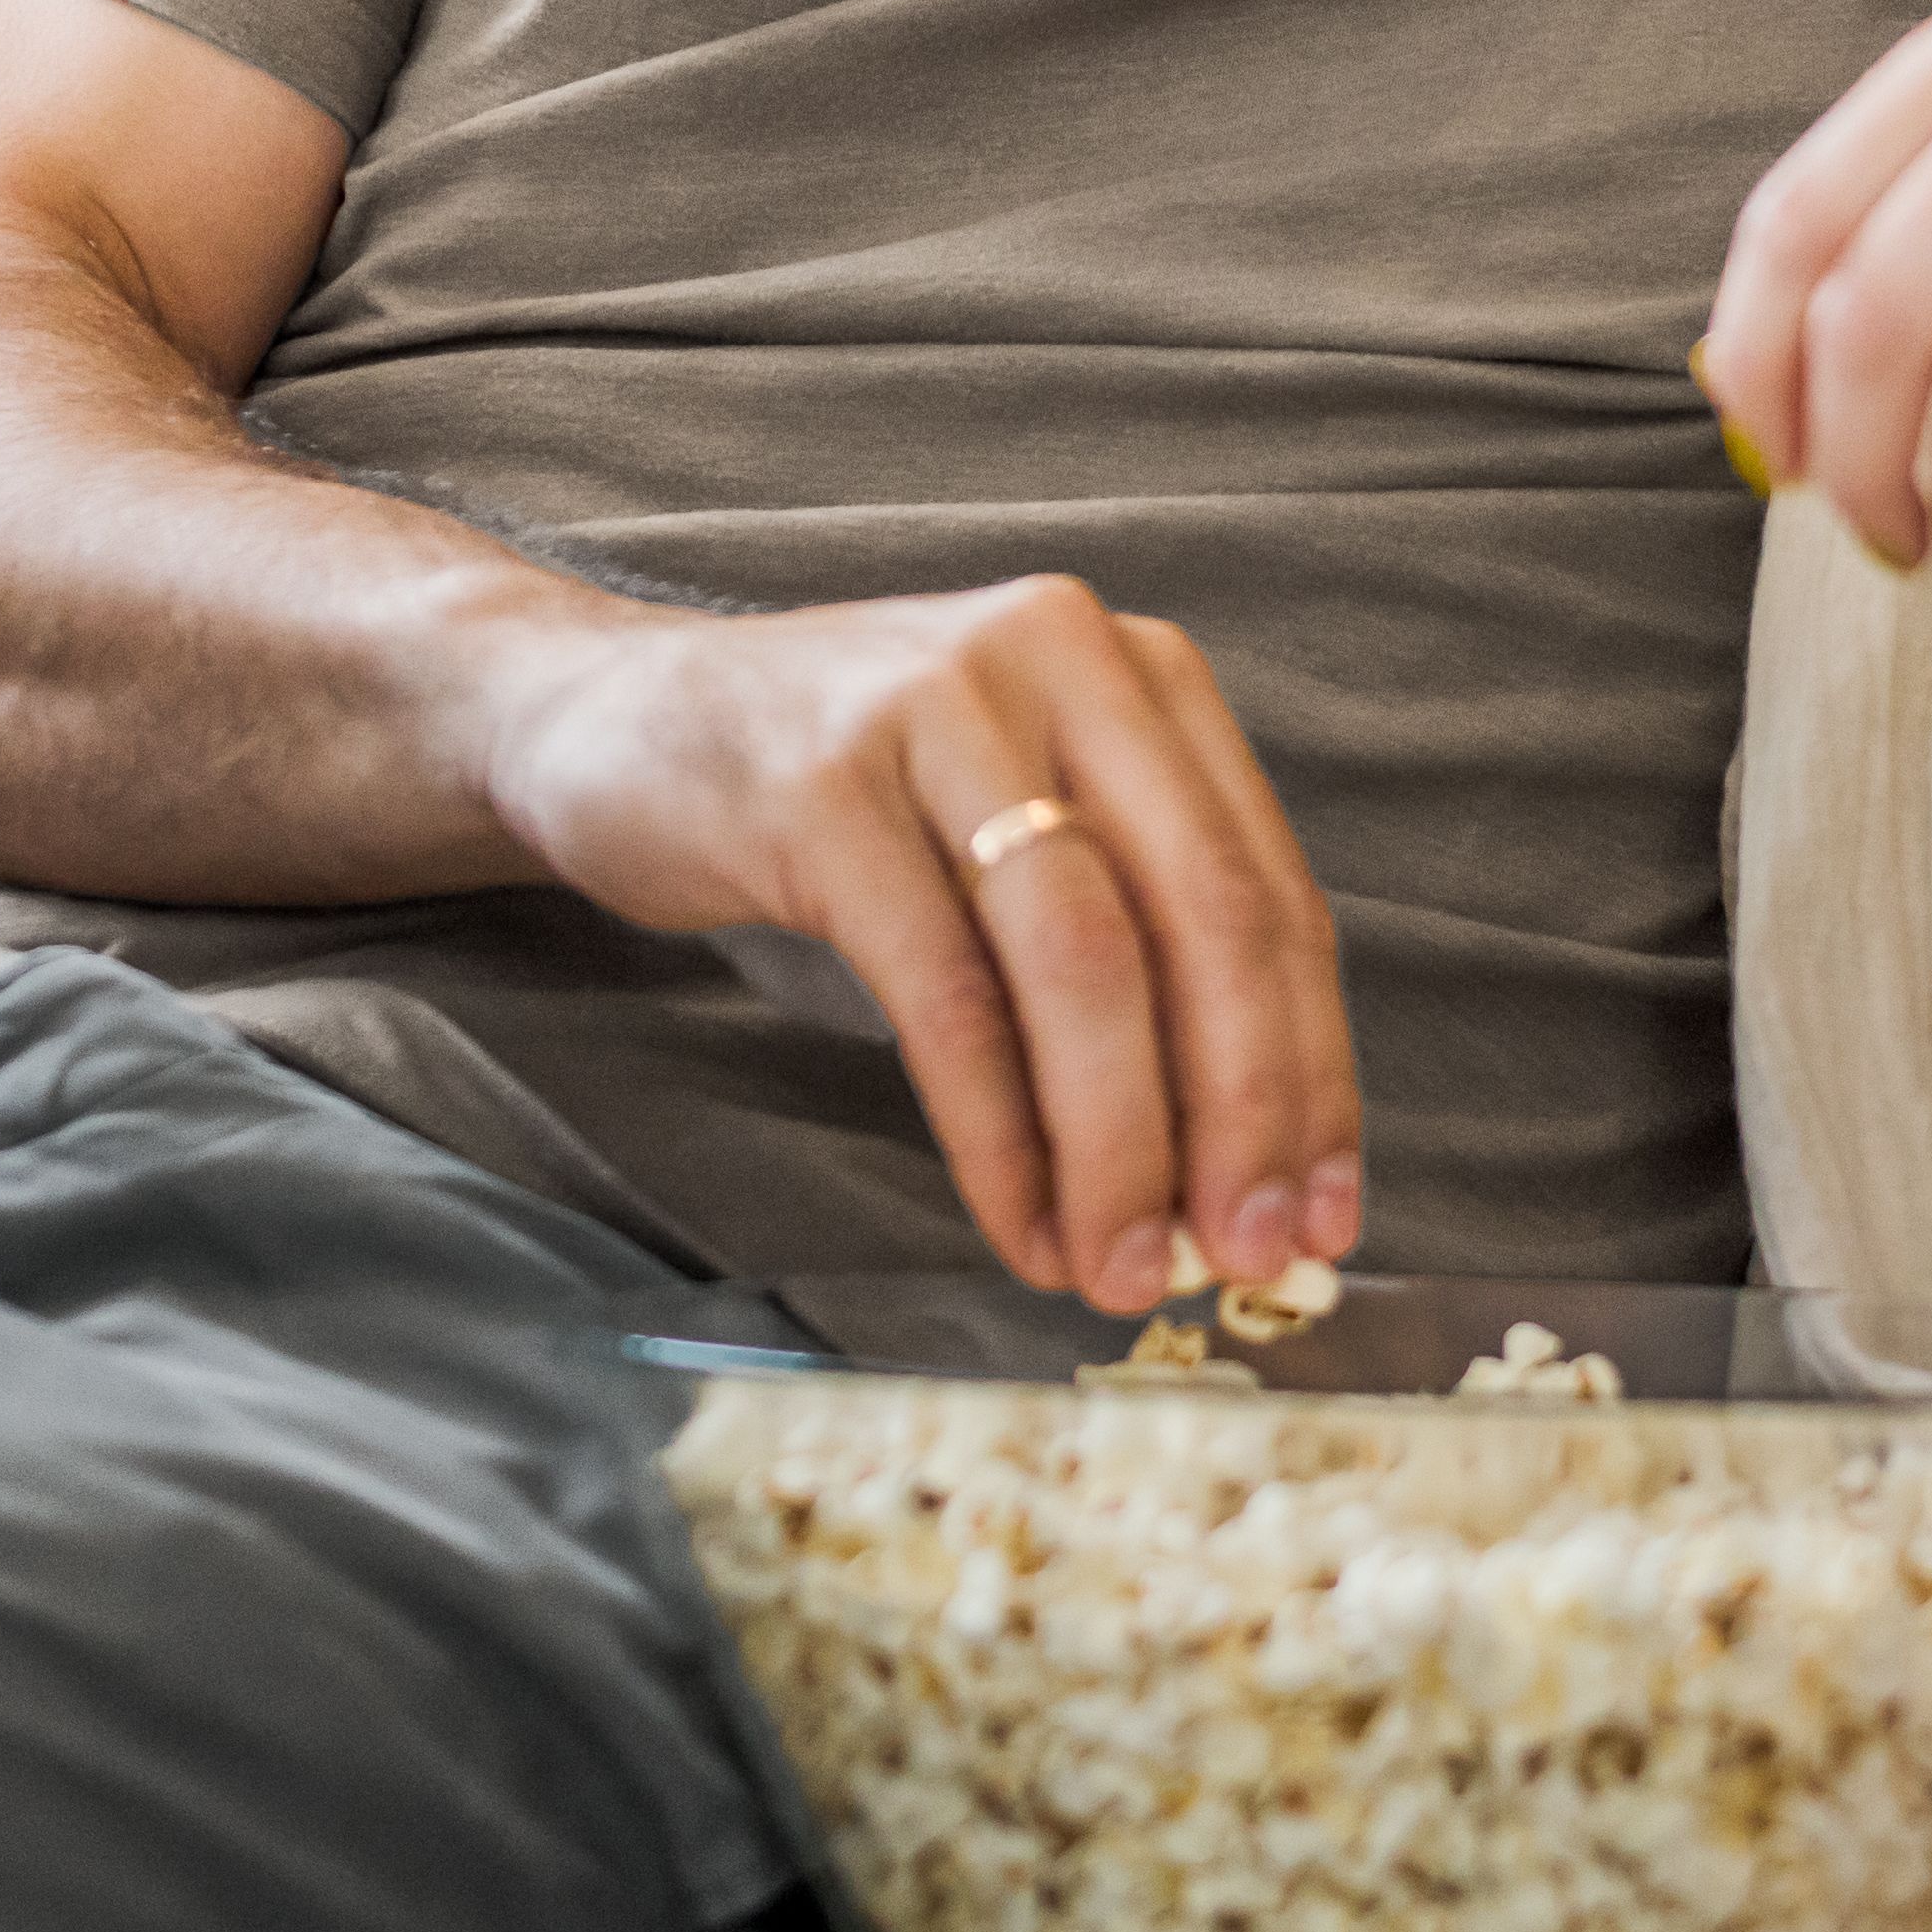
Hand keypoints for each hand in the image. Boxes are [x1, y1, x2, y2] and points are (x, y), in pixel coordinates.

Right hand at [464, 577, 1359, 1309]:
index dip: (1312, 1072)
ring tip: (1119, 1271)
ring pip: (1082, 962)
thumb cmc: (843, 798)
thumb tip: (1243, 1166)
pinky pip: (946, 997)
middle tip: (1243, 1259)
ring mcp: (939, 710)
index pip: (1268, 896)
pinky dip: (996, 1134)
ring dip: (1117, 1147)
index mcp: (1142, 674)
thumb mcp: (1014, 821)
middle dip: (1239, 1115)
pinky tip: (1016, 1223)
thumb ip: (1130, 944)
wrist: (608, 721)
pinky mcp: (823, 787)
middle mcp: (1060, 659)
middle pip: (1201, 920)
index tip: (1324, 1215)